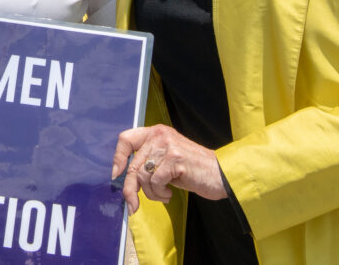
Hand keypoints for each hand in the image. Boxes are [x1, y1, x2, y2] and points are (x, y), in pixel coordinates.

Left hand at [111, 124, 225, 214]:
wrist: (221, 175)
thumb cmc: (192, 170)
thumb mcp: (166, 159)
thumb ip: (148, 161)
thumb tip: (123, 177)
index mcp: (156, 132)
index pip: (126, 139)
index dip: (118, 158)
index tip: (117, 175)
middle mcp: (160, 136)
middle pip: (133, 164)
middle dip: (130, 189)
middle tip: (131, 205)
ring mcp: (168, 147)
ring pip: (143, 175)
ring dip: (150, 193)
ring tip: (163, 195)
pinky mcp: (175, 160)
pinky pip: (155, 182)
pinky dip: (160, 193)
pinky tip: (169, 194)